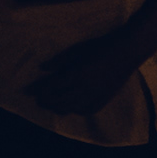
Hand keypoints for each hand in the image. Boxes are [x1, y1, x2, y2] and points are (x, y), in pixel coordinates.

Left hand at [28, 32, 147, 119]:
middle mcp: (86, 87)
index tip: (30, 92)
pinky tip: (71, 108)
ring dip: (60, 108)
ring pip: (74, 107)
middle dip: (47, 101)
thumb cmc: (100, 47)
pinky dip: (77, 111)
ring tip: (50, 106)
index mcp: (77, 73)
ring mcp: (97, 95)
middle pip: (61, 100)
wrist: (126, 52)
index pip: (53, 86)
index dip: (40, 90)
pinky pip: (89, 110)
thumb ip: (59, 60)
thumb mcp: (77, 49)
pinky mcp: (105, 98)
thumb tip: (43, 68)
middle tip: (38, 101)